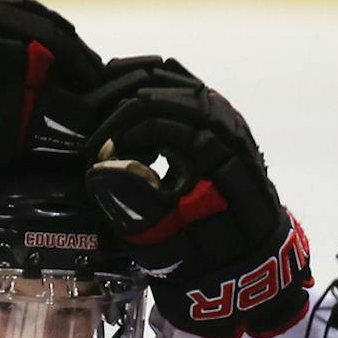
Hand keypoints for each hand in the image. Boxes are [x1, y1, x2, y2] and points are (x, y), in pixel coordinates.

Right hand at [83, 58, 310, 337]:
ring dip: (131, 84)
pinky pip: (186, 81)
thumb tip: (100, 169)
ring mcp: (227, 117)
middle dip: (117, 108)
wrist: (247, 259)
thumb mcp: (169, 242)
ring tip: (97, 103)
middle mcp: (226, 127)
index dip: (114, 133)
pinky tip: (124, 85)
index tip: (93, 156)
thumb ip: (137, 205)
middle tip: (90, 131)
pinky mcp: (222, 116)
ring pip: (175, 78)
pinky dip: (153, 78)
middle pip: (162, 92)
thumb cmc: (204, 257)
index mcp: (215, 155)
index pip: (154, 119)